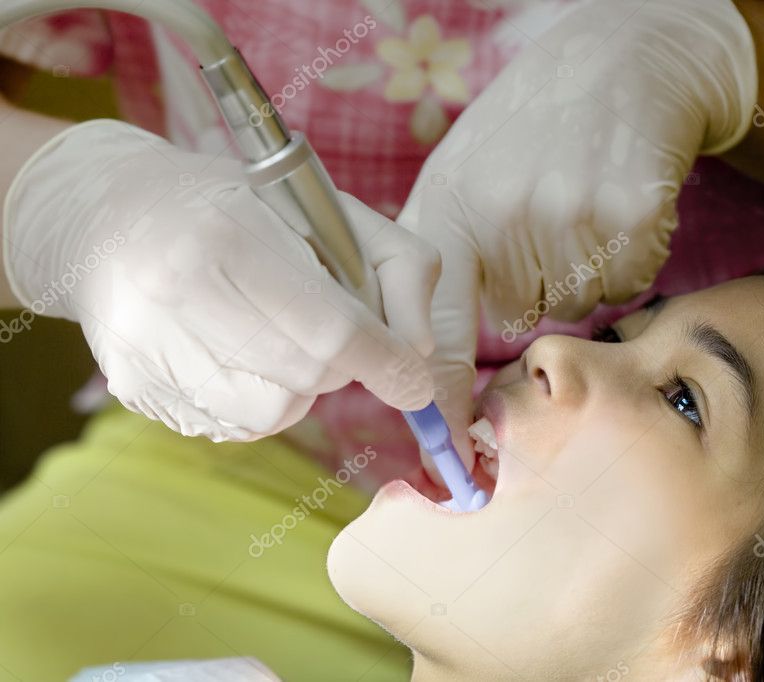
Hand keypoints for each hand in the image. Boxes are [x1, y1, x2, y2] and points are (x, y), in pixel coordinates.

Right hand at [3, 119, 439, 439]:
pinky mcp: (136, 388)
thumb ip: (397, 265)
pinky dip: (263, 401)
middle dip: (344, 365)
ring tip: (279, 336)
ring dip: (304, 387)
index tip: (413, 379)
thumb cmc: (237, 206)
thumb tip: (420, 353)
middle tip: (333, 331)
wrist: (107, 216)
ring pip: (275, 412)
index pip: (331, 329)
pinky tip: (242, 355)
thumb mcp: (328, 206)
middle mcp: (175, 295)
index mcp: (227, 236)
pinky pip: (236, 426)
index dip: (385, 361)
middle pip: (308, 375)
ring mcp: (148, 347)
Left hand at [398, 0, 756, 479]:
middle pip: (525, 320)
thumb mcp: (459, 174)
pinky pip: (629, 280)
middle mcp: (503, 217)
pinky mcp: (630, 212)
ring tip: (579, 201)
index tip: (445, 446)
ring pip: (581, 305)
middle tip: (545, 219)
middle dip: (537, 286)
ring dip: (585, 269)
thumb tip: (423, 348)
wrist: (615, 60)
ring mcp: (568, 214)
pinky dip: (629, 253)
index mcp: (451, 211)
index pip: (435, 325)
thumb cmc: (528, 129)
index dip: (441, 393)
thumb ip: (438, 254)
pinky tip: (616, 202)